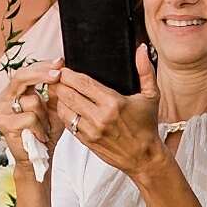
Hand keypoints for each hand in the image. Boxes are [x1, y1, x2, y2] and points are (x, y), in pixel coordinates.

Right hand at [0, 72, 62, 161]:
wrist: (38, 158)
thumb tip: (60, 69)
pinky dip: (40, 127)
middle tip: (58, 75)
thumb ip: (55, 91)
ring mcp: (3, 111)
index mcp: (15, 91)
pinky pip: (29, 118)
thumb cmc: (45, 132)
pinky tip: (40, 135)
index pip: (27, 71)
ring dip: (45, 115)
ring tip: (44, 127)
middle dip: (42, 75)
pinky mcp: (4, 124)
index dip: (43, 65)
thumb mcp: (54, 108)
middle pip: (22, 77)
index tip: (59, 62)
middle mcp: (6, 97)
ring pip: (32, 101)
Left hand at [37, 46, 165, 179]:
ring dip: (58, 98)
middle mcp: (100, 117)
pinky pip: (67, 123)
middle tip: (55, 75)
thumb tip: (142, 49)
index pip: (82, 83)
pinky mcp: (86, 141)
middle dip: (58, 82)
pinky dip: (63, 112)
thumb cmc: (147, 126)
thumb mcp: (151, 96)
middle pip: (67, 94)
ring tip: (59, 89)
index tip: (63, 67)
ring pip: (63, 109)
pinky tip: (66, 106)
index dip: (68, 73)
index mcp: (113, 103)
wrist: (144, 157)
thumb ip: (146, 71)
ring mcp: (91, 130)